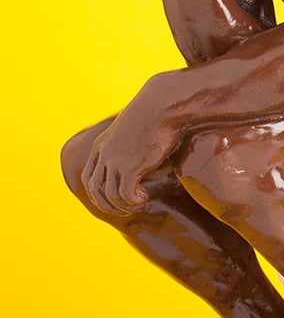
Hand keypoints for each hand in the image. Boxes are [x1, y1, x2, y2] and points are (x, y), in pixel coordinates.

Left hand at [82, 77, 178, 214]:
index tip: (114, 199)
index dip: (98, 193)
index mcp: (101, 146)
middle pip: (95, 190)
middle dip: (107, 205)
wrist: (160, 107)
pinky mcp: (130, 167)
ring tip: (139, 204)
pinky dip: (134, 201)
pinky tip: (145, 197)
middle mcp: (103, 154)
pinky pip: (126, 194)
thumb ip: (129, 143)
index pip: (89, 177)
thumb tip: (140, 151)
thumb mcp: (133, 129)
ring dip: (124, 206)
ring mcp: (115, 161)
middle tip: (125, 210)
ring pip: (110, 195)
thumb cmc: (154, 115)